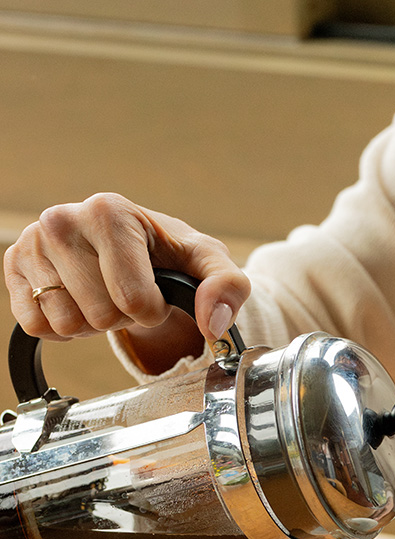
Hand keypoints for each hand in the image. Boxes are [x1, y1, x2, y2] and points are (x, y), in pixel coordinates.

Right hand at [3, 192, 250, 368]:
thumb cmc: (169, 256)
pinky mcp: (14, 267)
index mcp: (108, 211)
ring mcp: (32, 242)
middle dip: (120, 317)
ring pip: (65, 324)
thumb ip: (228, 287)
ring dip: (91, 323)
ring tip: (101, 294)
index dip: (151, 310)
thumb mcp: (209, 264)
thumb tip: (213, 323)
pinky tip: (76, 300)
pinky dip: (61, 327)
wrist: (131, 250)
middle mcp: (61, 219)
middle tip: (125, 293)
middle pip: (98, 316)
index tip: (154, 290)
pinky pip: (35, 326)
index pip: (132, 300)